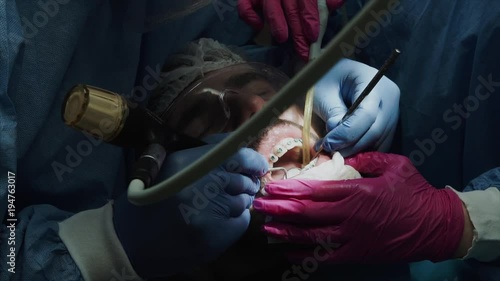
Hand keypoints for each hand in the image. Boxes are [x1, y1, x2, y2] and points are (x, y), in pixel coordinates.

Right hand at [113, 145, 267, 277]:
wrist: (131, 240)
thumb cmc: (152, 197)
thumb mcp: (170, 163)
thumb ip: (204, 152)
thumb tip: (239, 149)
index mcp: (189, 161)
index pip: (238, 154)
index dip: (253, 160)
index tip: (257, 166)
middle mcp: (202, 183)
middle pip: (245, 179)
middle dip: (246, 183)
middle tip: (235, 187)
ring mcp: (211, 211)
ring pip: (244, 201)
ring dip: (236, 202)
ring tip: (214, 207)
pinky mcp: (216, 235)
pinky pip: (241, 222)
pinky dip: (234, 221)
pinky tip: (214, 222)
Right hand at [238, 0, 344, 60]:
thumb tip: (337, 4)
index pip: (306, 0)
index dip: (309, 17)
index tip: (313, 35)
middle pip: (291, 8)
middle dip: (297, 30)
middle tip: (303, 50)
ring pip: (270, 6)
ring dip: (276, 22)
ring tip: (282, 38)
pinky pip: (245, 6)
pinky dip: (250, 16)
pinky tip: (258, 26)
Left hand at [253, 152, 464, 262]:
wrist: (438, 225)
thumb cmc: (415, 192)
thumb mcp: (394, 164)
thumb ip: (366, 158)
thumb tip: (342, 157)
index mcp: (356, 190)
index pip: (314, 189)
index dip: (289, 188)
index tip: (271, 186)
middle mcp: (349, 215)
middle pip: (305, 212)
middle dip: (279, 208)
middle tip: (258, 205)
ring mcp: (353, 237)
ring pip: (311, 235)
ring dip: (286, 232)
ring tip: (266, 228)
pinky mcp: (358, 254)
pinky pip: (326, 257)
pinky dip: (306, 255)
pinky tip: (289, 253)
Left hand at [314, 58, 399, 156]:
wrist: (335, 74)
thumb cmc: (327, 78)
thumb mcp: (324, 93)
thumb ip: (333, 113)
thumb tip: (337, 139)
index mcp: (373, 81)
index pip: (367, 114)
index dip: (347, 133)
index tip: (328, 143)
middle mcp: (389, 97)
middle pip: (375, 130)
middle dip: (350, 145)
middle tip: (329, 150)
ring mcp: (392, 111)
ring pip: (379, 140)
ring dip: (355, 150)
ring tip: (334, 149)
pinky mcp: (389, 123)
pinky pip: (380, 142)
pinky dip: (363, 149)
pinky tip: (345, 148)